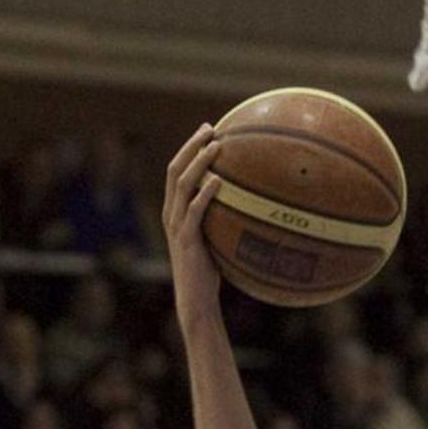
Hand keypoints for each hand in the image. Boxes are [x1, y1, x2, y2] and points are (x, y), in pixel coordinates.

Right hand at [163, 123, 222, 331]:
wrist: (196, 300)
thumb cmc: (210, 270)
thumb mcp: (216, 238)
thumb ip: (226, 217)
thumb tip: (256, 201)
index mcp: (175, 210)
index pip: (176, 171)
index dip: (189, 148)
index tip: (209, 130)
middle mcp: (171, 214)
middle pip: (175, 170)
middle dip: (191, 146)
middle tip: (210, 128)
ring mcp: (176, 226)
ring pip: (181, 185)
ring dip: (198, 163)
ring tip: (215, 147)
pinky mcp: (186, 241)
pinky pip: (194, 212)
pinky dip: (205, 194)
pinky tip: (219, 181)